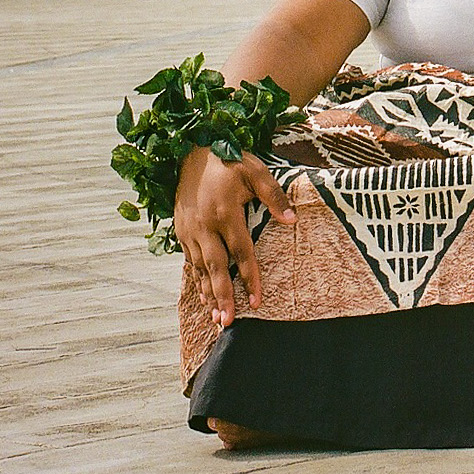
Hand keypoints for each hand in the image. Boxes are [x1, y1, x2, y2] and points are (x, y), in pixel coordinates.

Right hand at [175, 145, 294, 327]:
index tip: (257, 300)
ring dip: (208, 294)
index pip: (241, 252)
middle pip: (215, 268)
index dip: (249, 277)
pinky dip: (196, 280)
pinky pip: (190, 261)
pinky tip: (203, 295)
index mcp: (225, 213)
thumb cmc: (228, 160)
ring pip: (200, 269)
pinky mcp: (181, 231)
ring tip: (217, 317)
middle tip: (228, 323)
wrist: (190, 151)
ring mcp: (190, 231)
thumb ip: (274, 196)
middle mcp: (205, 227)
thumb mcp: (255, 170)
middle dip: (222, 296)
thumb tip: (292, 220)